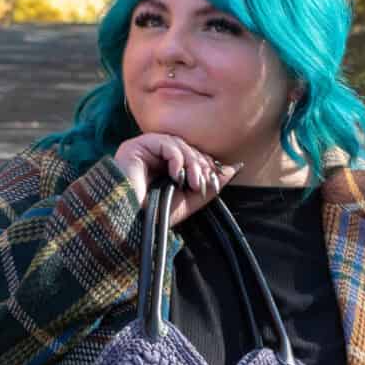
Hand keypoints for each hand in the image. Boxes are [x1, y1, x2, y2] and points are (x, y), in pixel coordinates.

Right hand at [114, 133, 242, 225]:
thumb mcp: (189, 201)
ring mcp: (144, 150)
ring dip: (192, 162)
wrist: (129, 222)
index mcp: (164, 168)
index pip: (191, 156)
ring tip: (193, 182)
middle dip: (200, 164)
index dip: (205, 165)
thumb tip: (235, 168)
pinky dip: (176, 157)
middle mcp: (153, 156)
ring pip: (178, 144)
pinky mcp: (135, 146)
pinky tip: (176, 175)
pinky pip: (164, 142)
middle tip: (204, 183)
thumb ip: (211, 185)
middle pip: (187, 148)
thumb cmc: (155, 215)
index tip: (214, 182)